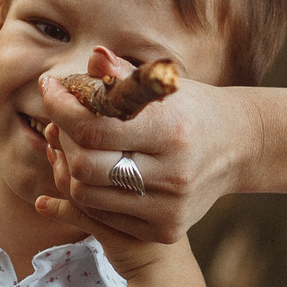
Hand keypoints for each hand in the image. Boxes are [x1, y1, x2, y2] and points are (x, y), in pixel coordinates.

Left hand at [34, 65, 256, 247]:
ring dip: (71, 168)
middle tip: (60, 120)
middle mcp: (172, 172)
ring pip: (89, 196)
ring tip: (72, 145)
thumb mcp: (163, 87)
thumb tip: (93, 58)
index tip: (49, 88)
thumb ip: (125, 74)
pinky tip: (91, 171)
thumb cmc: (192, 109)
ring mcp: (170, 206)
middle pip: (86, 166)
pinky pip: (105, 216)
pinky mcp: (166, 229)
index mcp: (171, 130)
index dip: (60, 108)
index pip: (93, 128)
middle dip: (63, 140)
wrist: (238, 147)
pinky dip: (91, 192)